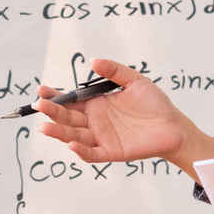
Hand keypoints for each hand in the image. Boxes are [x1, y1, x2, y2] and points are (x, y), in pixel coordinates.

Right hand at [33, 57, 207, 172]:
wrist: (174, 126)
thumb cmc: (155, 104)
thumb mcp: (135, 80)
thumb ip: (114, 71)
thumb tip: (93, 61)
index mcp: (96, 103)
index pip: (70, 100)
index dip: (55, 96)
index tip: (42, 90)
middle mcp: (95, 121)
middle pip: (67, 117)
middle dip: (52, 112)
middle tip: (39, 105)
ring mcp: (102, 137)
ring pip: (75, 135)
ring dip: (59, 132)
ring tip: (45, 126)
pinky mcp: (112, 152)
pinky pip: (92, 153)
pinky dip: (81, 150)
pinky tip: (71, 143)